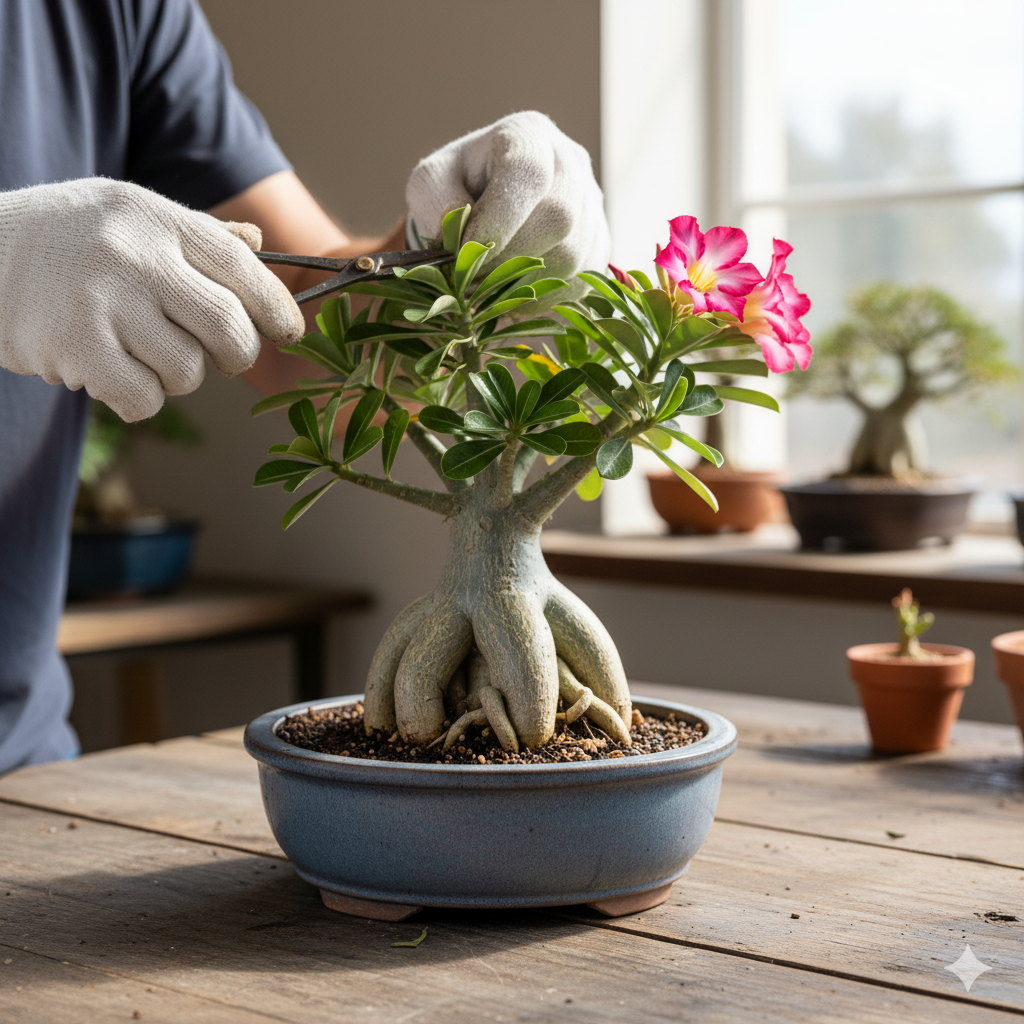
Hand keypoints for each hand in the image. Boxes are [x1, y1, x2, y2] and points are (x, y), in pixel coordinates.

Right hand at [0, 178, 303, 420]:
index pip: (240, 266)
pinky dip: (139, 399)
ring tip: (141, 353)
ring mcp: (103, 302)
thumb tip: (258, 246)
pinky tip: (112, 374)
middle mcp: (133, 255)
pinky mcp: (75, 348)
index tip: (290, 332)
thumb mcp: (126, 214)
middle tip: (223, 357)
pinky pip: (144, 398)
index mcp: (154, 217)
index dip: (275, 307)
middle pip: (228, 327)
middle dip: (238, 354)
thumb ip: (193, 234)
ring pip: (188, 371)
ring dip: (176, 376)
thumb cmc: (64, 239)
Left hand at [406, 112, 609, 289]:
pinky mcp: (599, 242)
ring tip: (490, 285)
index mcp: (528, 135)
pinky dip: (543, 299)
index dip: (498, 220)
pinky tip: (515, 294)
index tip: (465, 251)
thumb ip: (438, 200)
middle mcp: (571, 163)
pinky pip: (581, 281)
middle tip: (475, 274)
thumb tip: (463, 230)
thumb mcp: (431, 182)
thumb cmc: (456, 187)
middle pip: (559, 218)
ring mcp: (592, 204)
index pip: (528, 173)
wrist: (487, 200)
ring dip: (525, 281)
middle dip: (510, 257)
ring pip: (573, 256)